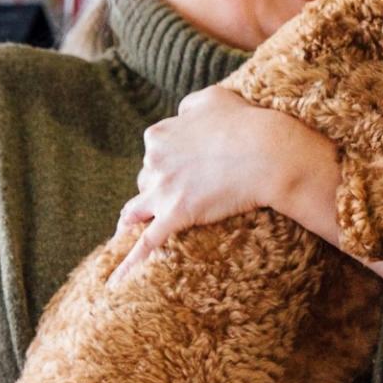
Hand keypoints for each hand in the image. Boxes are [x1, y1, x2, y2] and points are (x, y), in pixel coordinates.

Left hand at [110, 87, 339, 283]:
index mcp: (159, 135)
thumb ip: (189, 106)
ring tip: (128, 231)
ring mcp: (162, 191)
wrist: (268, 152)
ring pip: (138, 209)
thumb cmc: (247, 122)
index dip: (170, 159)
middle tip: (186, 192)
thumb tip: (181, 114)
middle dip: (160, 187)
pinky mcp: (175, 216)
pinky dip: (128, 265)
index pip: (154, 151)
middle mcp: (153, 162)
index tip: (188, 164)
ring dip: (136, 219)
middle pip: (146, 180)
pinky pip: (146, 244)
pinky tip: (114, 284)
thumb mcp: (214, 97)